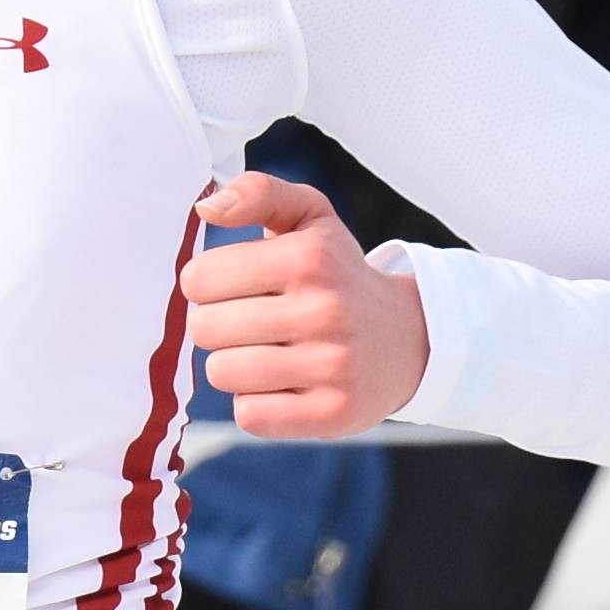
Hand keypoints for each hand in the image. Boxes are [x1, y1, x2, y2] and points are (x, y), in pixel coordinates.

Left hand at [183, 172, 429, 438]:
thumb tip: (206, 208)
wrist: (409, 340)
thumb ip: (258, 193)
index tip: (236, 286)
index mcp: (309, 257)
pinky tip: (285, 385)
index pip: (199, 278)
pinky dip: (257, 403)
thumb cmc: (339, 276)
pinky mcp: (333, 413)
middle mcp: (324, 309)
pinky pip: (250, 415)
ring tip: (268, 353)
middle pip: (205, 328)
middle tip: (252, 322)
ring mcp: (333, 364)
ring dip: (234, 365)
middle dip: (218, 325)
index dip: (207, 284)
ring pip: (222, 373)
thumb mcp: (310, 219)